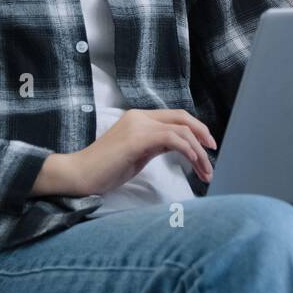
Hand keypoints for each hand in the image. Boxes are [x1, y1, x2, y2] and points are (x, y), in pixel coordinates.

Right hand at [64, 109, 217, 195]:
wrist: (79, 175)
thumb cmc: (105, 169)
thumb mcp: (137, 154)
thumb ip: (156, 145)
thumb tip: (180, 146)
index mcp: (139, 118)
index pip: (175, 117)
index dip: (196, 129)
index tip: (207, 147)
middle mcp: (140, 117)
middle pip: (182, 118)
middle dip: (203, 135)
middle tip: (213, 152)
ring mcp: (138, 126)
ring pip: (181, 131)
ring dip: (199, 152)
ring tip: (206, 171)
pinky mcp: (137, 139)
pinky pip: (172, 139)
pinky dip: (188, 150)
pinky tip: (194, 162)